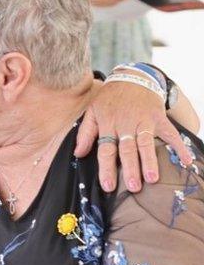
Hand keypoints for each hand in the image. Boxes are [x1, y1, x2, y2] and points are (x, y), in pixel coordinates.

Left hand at [75, 80, 191, 191]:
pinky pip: (171, 133)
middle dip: (130, 168)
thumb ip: (85, 133)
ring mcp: (143, 121)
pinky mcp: (159, 118)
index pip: (106, 150)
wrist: (131, 77)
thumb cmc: (109, 99)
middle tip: (133, 187)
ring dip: (149, 161)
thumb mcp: (92, 111)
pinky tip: (186, 161)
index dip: (106, 168)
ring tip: (152, 178)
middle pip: (127, 149)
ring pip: (146, 143)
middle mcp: (125, 124)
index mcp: (107, 124)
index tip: (108, 186)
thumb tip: (78, 154)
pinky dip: (179, 147)